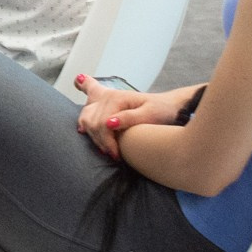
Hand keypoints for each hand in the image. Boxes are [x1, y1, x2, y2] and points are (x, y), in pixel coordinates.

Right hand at [71, 75, 186, 160]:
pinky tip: (82, 131)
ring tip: (106, 148)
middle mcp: (107, 96)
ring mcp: (103, 98)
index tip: (116, 155)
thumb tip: (109, 123)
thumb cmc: (162, 110)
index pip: (101, 122)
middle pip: (92, 122)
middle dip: (100, 141)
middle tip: (114, 154)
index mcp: (117, 97)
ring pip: (86, 118)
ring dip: (92, 135)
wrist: (168, 106)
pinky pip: (86, 110)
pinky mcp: (103, 103)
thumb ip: (129, 118)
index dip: (107, 141)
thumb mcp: (150, 114)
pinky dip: (83, 122)